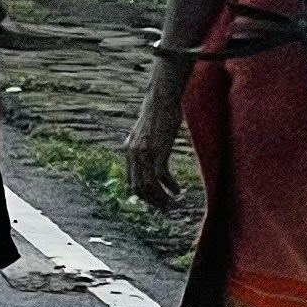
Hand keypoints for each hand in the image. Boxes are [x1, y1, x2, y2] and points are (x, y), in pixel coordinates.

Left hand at [122, 60, 188, 208]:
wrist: (162, 97)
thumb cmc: (158, 113)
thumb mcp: (145, 131)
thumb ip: (143, 144)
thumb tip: (148, 153)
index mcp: (128, 151)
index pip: (131, 182)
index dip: (143, 196)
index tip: (156, 202)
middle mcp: (132, 153)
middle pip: (138, 188)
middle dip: (152, 202)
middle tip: (166, 208)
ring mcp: (144, 152)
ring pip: (148, 186)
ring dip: (161, 198)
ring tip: (173, 204)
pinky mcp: (157, 149)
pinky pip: (161, 176)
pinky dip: (170, 186)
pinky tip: (178, 190)